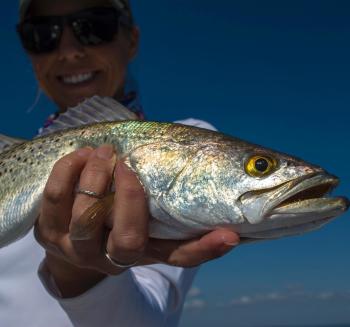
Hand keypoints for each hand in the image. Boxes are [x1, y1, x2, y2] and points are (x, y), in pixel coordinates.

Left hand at [35, 145, 239, 296]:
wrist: (70, 235)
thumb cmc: (116, 215)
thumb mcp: (142, 211)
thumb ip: (165, 198)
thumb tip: (205, 171)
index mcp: (145, 251)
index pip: (180, 256)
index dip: (205, 249)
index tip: (229, 235)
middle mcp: (114, 257)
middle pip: (127, 241)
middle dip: (129, 198)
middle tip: (127, 164)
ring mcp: (79, 249)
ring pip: (86, 219)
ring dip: (95, 178)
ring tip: (104, 152)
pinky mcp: (48, 233)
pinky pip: (54, 199)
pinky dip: (68, 170)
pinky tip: (82, 155)